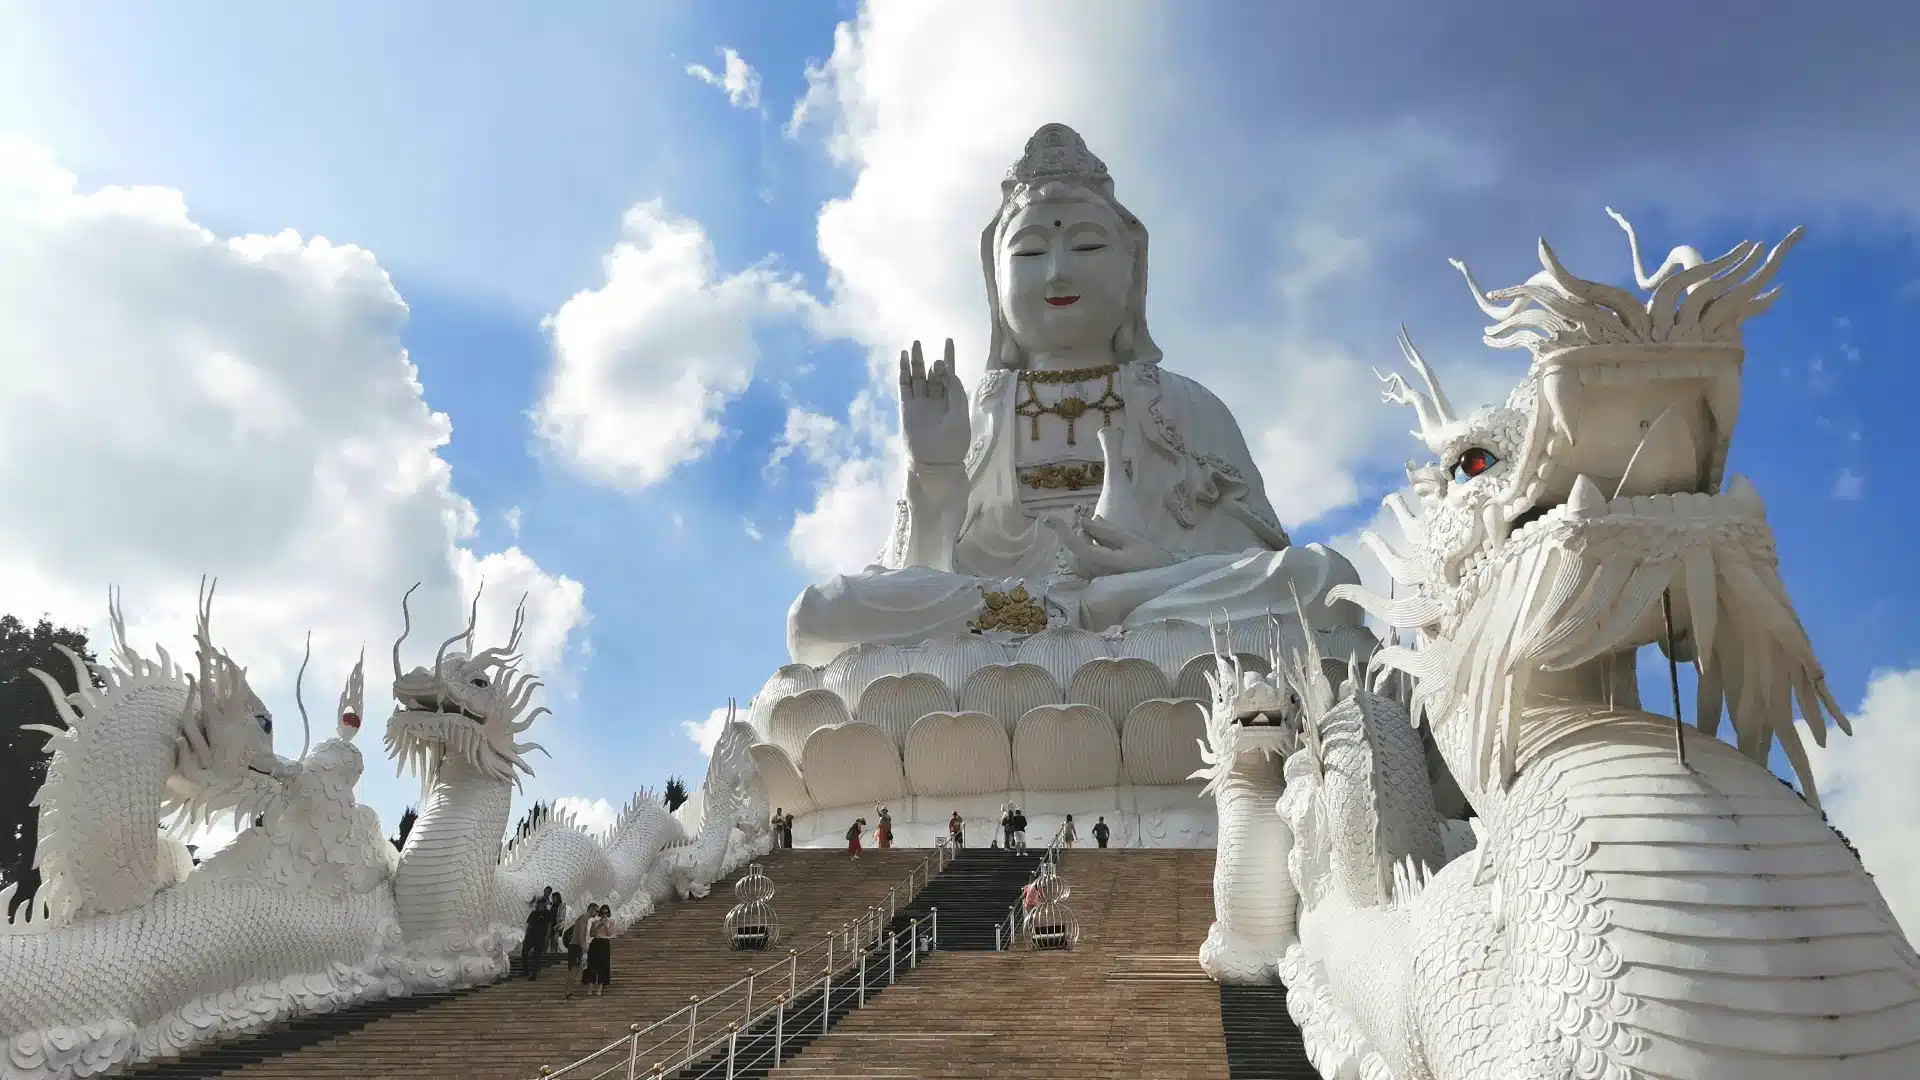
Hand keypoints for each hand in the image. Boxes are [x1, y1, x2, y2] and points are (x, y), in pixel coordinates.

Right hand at [898, 338, 969, 466]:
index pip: (949, 374)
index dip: (949, 357)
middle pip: (931, 373)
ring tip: (913, 345)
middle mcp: (935, 399)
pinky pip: (904, 387)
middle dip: (930, 359)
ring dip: (915, 361)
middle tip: (925, 344)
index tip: (948, 340)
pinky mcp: (907, 408)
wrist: (936, 463)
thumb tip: (951, 373)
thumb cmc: (953, 444)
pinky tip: (902, 360)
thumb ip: (957, 393)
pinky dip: (902, 373)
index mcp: (951, 400)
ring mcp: (920, 403)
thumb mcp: (961, 416)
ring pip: (916, 377)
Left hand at [1044, 513, 1174, 577]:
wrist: (1166, 585)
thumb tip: (1084, 522)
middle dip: (1082, 536)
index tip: (1051, 519)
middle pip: (1077, 552)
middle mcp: (1097, 575)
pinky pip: (1087, 567)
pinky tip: (1103, 549)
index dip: (1063, 532)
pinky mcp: (1100, 585)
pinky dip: (1089, 554)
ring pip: (1080, 560)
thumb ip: (1106, 531)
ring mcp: (1097, 582)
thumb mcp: (1131, 541)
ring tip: (1102, 538)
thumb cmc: (1152, 561)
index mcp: (1105, 563)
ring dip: (1085, 545)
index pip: (1077, 547)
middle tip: (1095, 526)